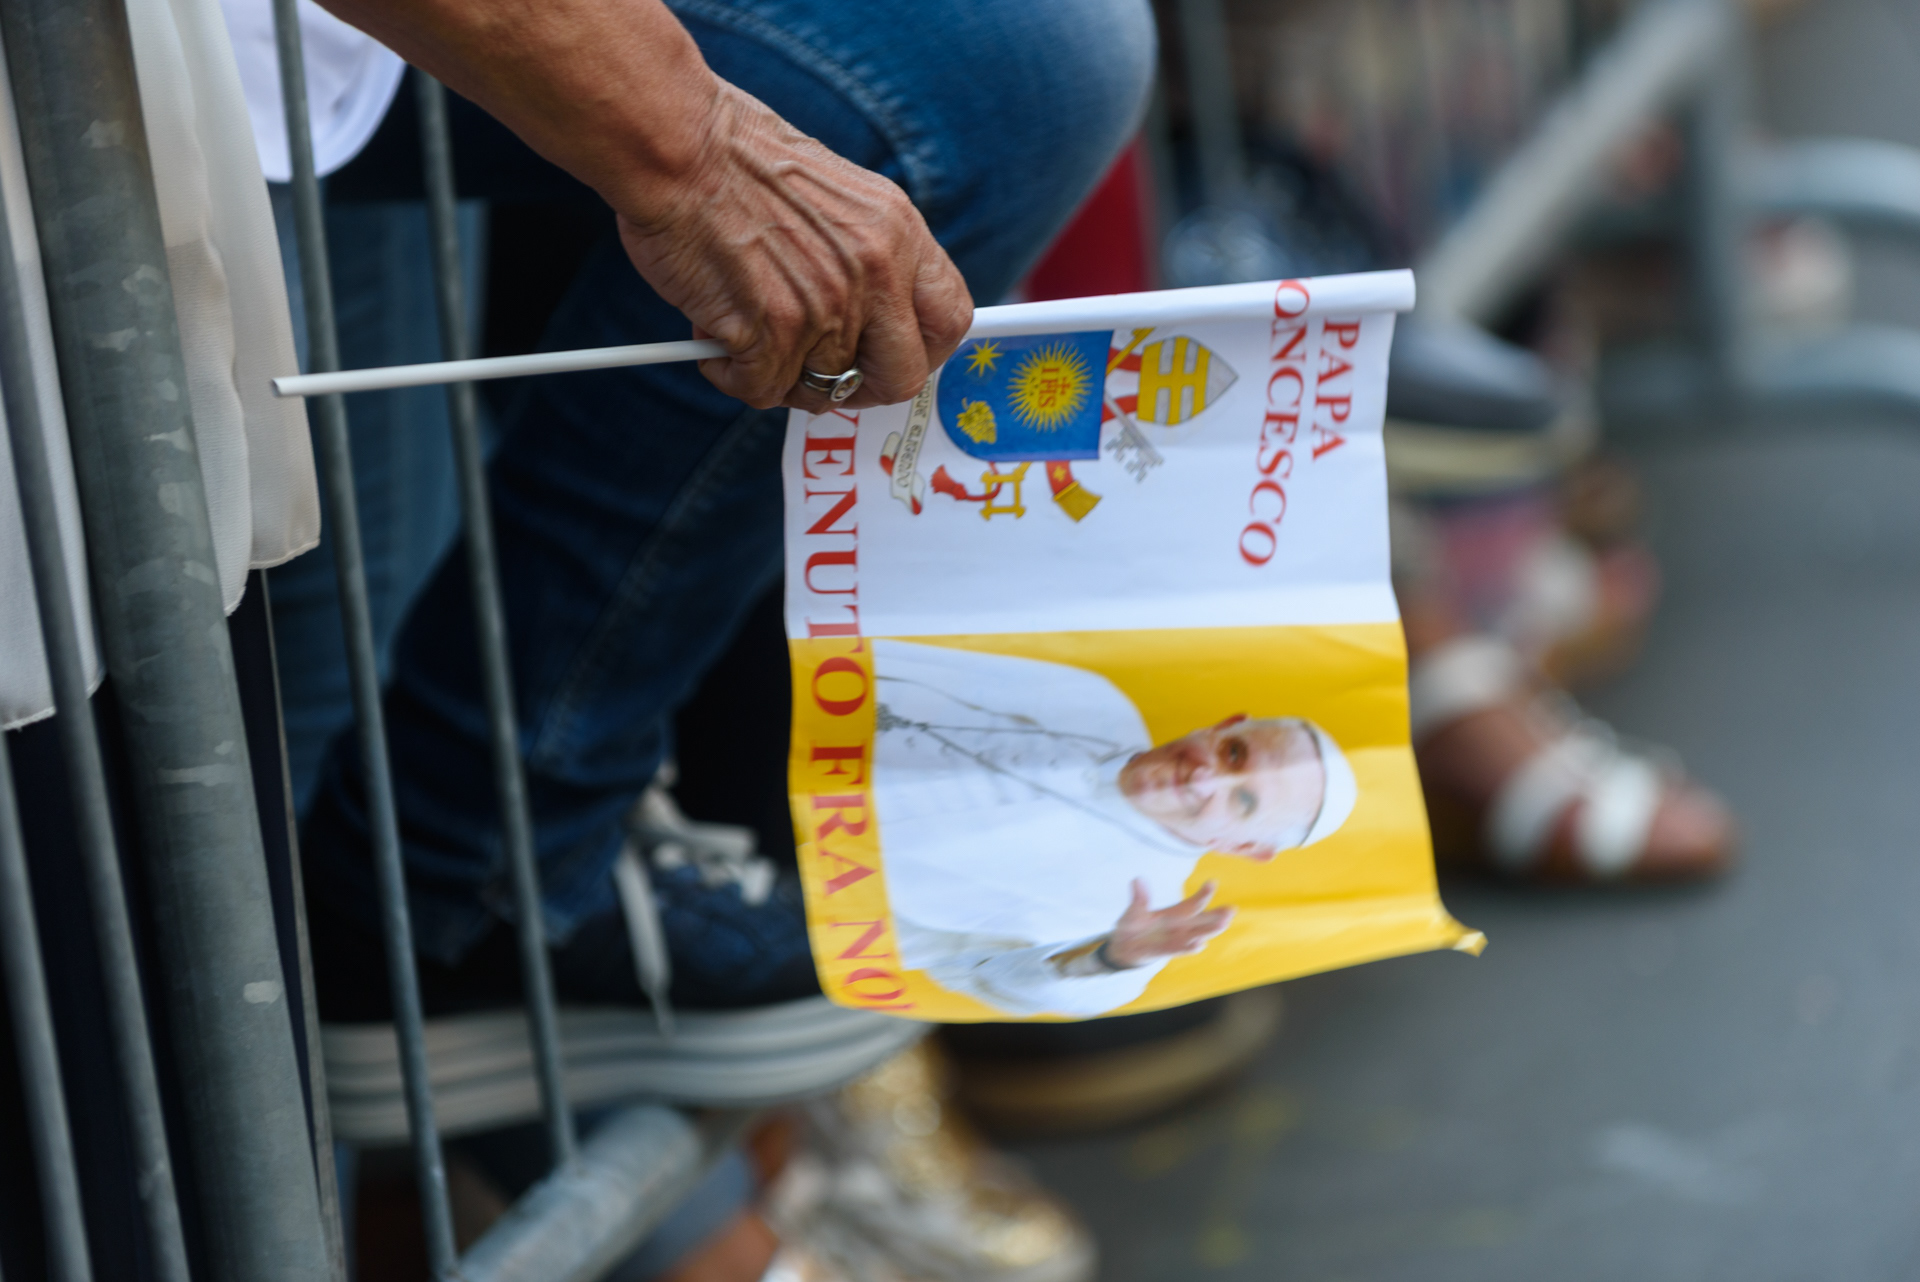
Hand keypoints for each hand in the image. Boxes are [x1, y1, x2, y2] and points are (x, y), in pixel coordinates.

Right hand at [617, 84, 972, 411]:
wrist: (677, 144)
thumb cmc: (739, 162)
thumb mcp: (842, 197)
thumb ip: (868, 255)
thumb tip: (874, 318)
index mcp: (898, 233)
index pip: (948, 319)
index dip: (922, 354)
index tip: (888, 360)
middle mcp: (874, 273)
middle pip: (899, 377)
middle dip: (857, 389)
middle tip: (817, 376)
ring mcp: (825, 307)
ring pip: (820, 389)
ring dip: (778, 375)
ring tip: (743, 328)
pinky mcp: (771, 331)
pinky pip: (761, 389)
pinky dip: (732, 374)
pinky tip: (712, 335)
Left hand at [1103, 879, 1234, 968]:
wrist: (1124, 946)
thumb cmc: (1133, 924)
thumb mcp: (1134, 910)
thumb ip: (1139, 898)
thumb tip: (1137, 880)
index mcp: (1176, 913)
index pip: (1194, 903)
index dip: (1203, 894)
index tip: (1212, 882)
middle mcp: (1181, 926)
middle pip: (1202, 920)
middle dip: (1216, 915)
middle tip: (1231, 910)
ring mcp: (1177, 940)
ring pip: (1198, 935)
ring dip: (1210, 931)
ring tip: (1223, 924)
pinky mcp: (1168, 951)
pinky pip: (1181, 949)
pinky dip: (1190, 947)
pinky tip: (1200, 944)